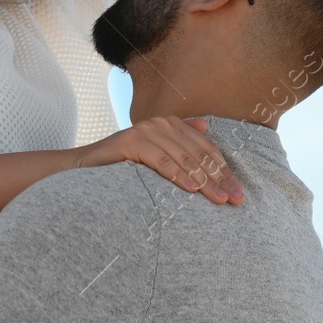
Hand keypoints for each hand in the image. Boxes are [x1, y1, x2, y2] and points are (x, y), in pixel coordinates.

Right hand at [75, 116, 244, 203]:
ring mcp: (146, 130)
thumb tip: (205, 126)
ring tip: (219, 198)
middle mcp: (161, 123)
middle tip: (236, 198)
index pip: (205, 149)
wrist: (84, 167)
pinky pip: (161, 161)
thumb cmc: (122, 166)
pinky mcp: (132, 141)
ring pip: (184, 158)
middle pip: (198, 154)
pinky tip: (192, 189)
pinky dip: (178, 175)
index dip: (224, 170)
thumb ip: (178, 142)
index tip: (238, 190)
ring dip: (204, 180)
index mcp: (170, 125)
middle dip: (219, 178)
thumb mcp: (155, 154)